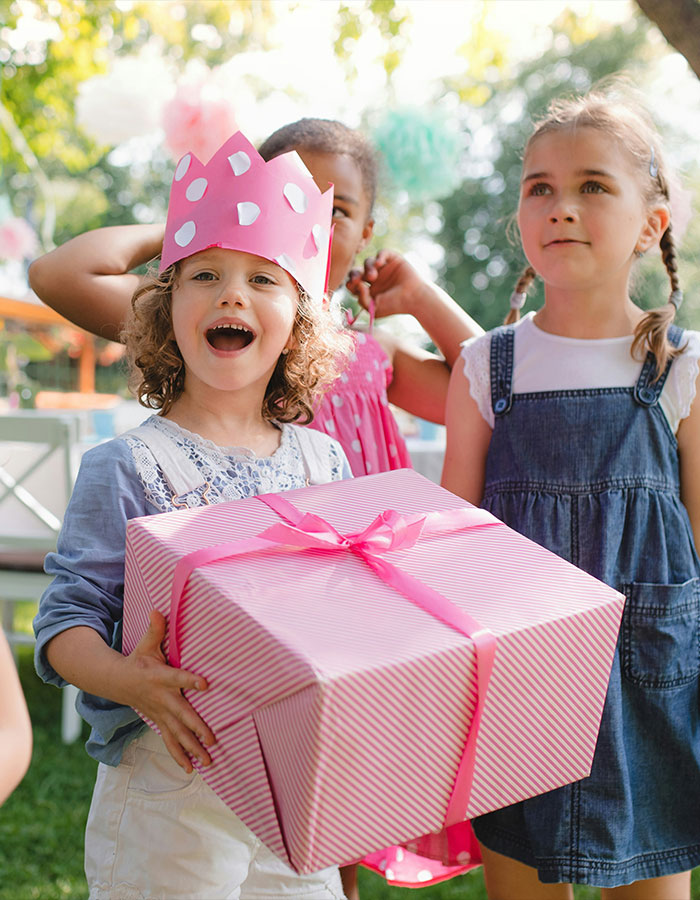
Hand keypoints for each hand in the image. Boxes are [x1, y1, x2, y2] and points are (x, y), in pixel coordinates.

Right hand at [120, 610, 215, 771]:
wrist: (116, 682)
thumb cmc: (138, 660)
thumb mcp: (146, 644)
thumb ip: (155, 629)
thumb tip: (157, 610)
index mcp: (160, 677)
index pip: (178, 678)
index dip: (191, 680)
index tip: (205, 683)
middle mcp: (162, 699)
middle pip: (181, 715)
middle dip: (196, 728)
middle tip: (211, 739)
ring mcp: (160, 714)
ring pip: (177, 734)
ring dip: (192, 749)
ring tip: (207, 762)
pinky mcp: (159, 722)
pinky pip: (169, 742)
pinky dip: (179, 756)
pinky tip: (191, 769)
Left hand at [346, 250, 423, 318]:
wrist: (414, 298)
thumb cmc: (395, 305)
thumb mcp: (374, 308)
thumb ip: (362, 299)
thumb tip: (357, 284)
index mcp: (368, 289)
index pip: (353, 283)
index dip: (351, 283)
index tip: (353, 285)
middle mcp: (374, 278)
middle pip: (357, 271)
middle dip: (354, 274)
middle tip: (358, 279)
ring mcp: (383, 268)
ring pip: (368, 262)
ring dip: (368, 268)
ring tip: (373, 276)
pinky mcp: (393, 259)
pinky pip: (382, 253)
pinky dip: (379, 256)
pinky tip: (379, 263)